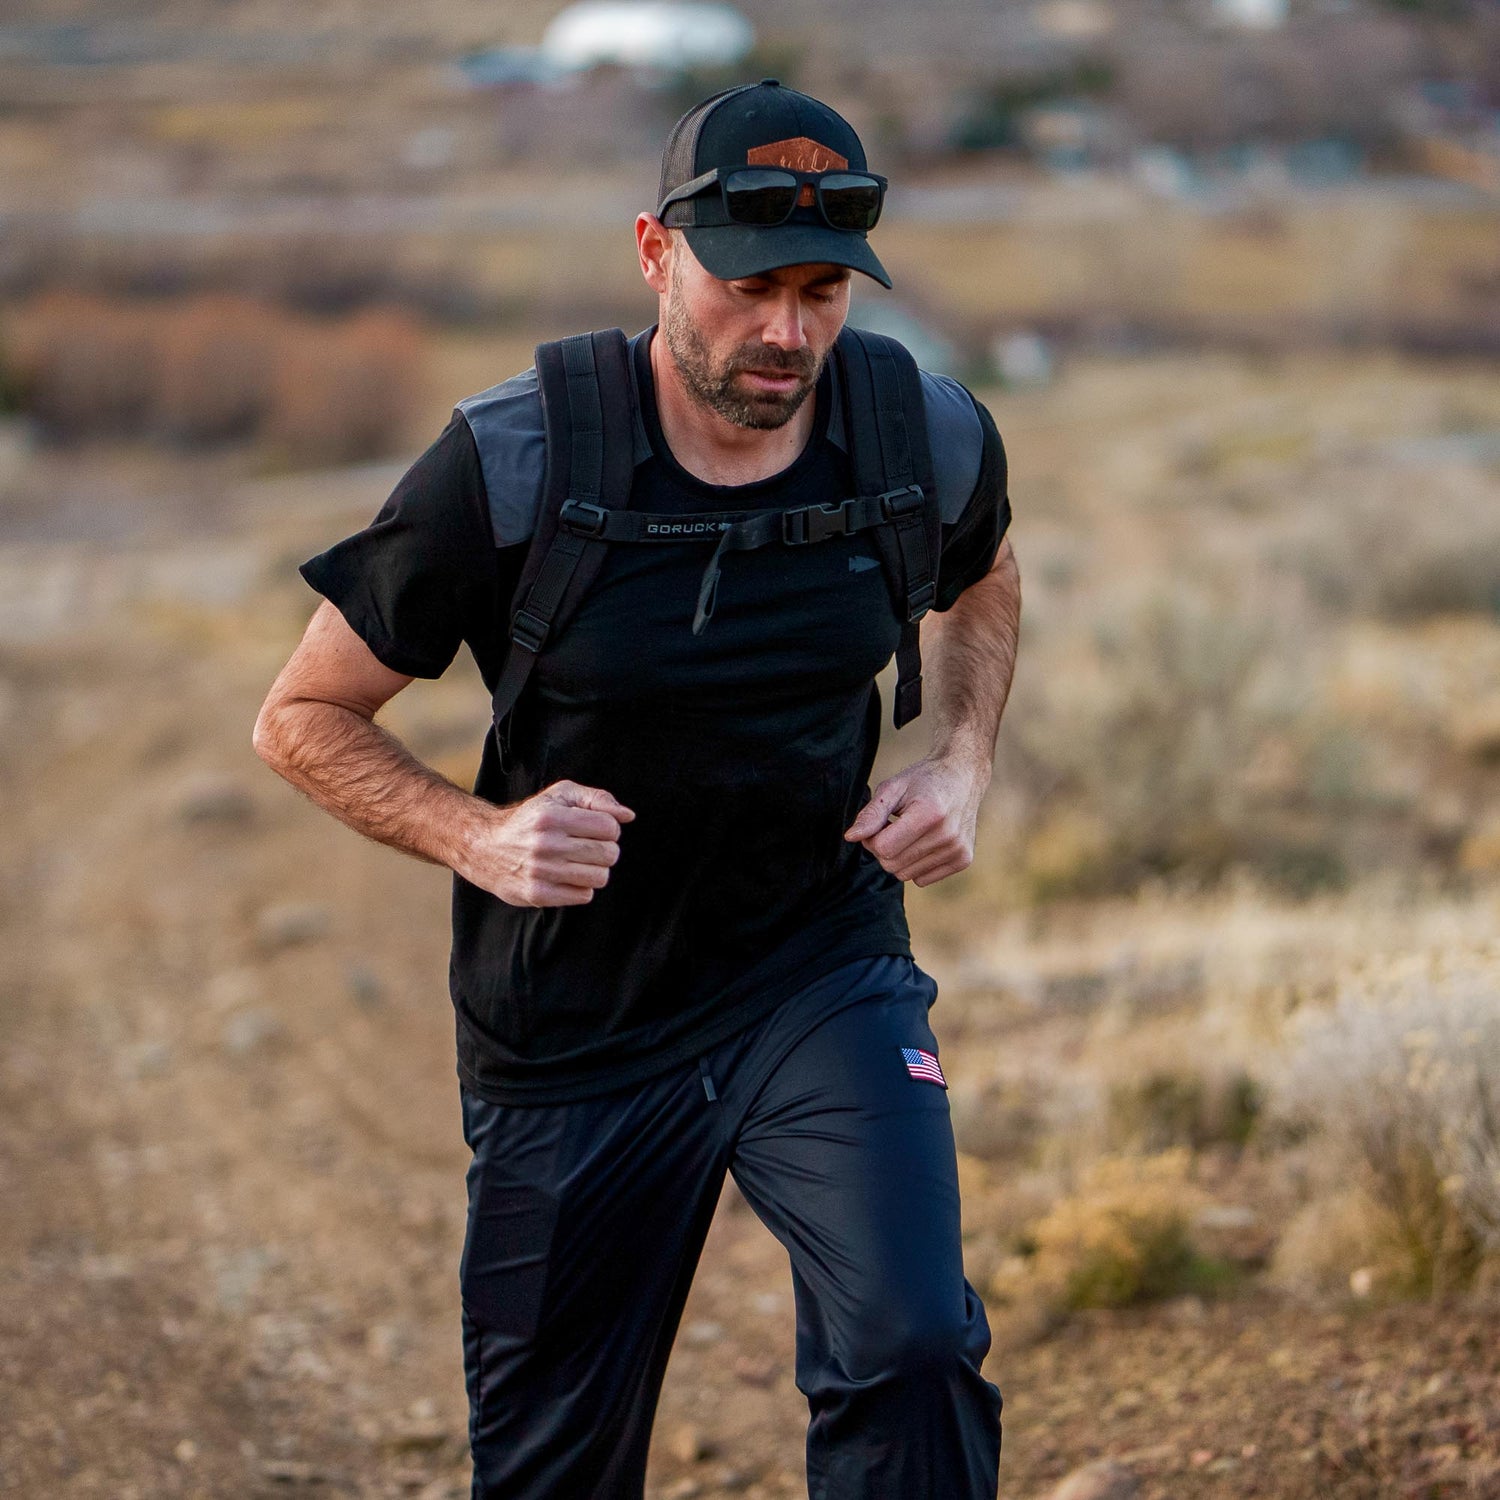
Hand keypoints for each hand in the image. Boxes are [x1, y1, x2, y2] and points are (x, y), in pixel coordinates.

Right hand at [460, 780, 634, 907]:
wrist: (485, 847)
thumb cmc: (530, 818)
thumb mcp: (560, 796)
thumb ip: (597, 799)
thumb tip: (628, 816)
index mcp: (552, 816)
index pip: (610, 828)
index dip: (609, 828)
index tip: (594, 829)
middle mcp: (545, 844)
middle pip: (609, 854)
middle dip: (605, 850)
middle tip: (587, 847)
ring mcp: (541, 871)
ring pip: (600, 877)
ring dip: (594, 870)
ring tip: (577, 862)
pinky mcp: (537, 894)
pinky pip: (583, 896)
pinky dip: (580, 887)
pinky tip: (566, 877)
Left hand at [843, 756, 987, 886]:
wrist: (963, 776)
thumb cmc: (923, 780)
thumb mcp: (893, 788)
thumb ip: (871, 814)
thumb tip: (850, 837)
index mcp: (929, 813)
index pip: (883, 848)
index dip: (872, 837)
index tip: (880, 822)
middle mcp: (947, 834)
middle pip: (892, 865)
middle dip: (884, 849)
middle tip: (893, 827)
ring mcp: (958, 849)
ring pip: (905, 875)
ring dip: (900, 857)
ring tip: (910, 832)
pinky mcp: (964, 859)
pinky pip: (922, 879)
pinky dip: (916, 865)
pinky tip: (924, 842)